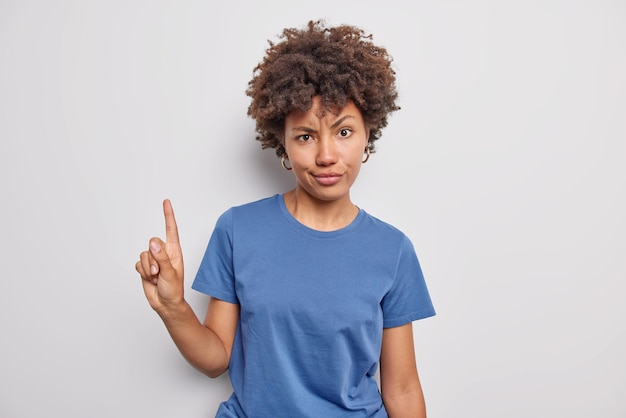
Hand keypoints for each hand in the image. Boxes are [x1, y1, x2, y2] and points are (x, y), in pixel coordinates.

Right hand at [135, 199, 184, 313]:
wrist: (165, 303)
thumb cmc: (174, 289)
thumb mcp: (170, 273)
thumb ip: (161, 257)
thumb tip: (153, 242)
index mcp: (174, 251)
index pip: (171, 229)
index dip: (168, 215)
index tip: (166, 201)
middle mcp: (164, 252)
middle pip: (152, 243)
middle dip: (153, 259)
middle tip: (159, 272)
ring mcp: (154, 259)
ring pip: (143, 254)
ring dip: (148, 268)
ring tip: (156, 277)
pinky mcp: (145, 267)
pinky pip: (137, 264)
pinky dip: (142, 272)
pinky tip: (150, 279)